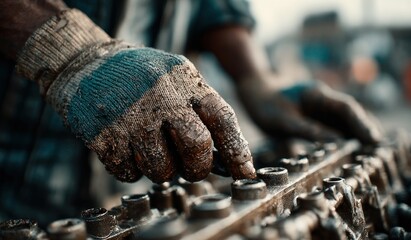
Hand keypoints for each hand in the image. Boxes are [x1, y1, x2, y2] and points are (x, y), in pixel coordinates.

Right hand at [16, 9, 255, 182]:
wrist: (87, 65)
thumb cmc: (143, 80)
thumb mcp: (177, 80)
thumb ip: (200, 113)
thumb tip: (225, 160)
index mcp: (185, 80)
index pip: (222, 119)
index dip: (237, 150)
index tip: (244, 173)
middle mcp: (160, 96)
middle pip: (196, 146)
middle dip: (198, 167)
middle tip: (191, 167)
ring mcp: (130, 116)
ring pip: (161, 169)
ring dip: (161, 170)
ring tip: (152, 150)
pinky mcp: (104, 136)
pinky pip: (129, 173)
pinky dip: (132, 169)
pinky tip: (127, 147)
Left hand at [237, 76, 382, 143]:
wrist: (255, 93)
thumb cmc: (265, 106)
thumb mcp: (282, 120)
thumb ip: (307, 129)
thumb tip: (335, 142)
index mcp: (316, 94)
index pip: (347, 107)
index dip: (361, 123)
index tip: (373, 139)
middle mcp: (322, 98)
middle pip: (350, 113)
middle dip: (365, 129)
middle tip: (379, 149)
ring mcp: (320, 105)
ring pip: (344, 118)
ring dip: (357, 132)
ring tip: (371, 151)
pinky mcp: (315, 113)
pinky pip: (334, 124)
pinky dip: (344, 134)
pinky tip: (351, 147)